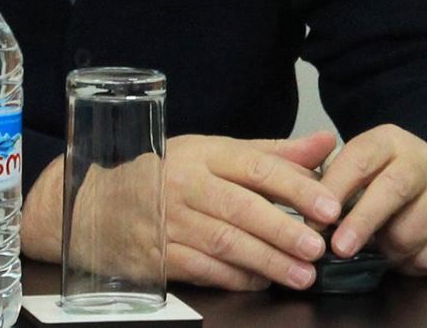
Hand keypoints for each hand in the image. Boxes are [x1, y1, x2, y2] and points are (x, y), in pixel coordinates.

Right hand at [24, 131, 341, 291]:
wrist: (97, 205)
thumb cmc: (166, 174)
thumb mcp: (213, 153)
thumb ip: (272, 154)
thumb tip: (325, 144)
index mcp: (202, 154)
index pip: (255, 167)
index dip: (295, 187)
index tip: (329, 206)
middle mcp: (184, 185)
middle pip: (240, 209)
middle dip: (283, 230)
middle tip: (318, 247)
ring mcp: (168, 222)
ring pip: (224, 244)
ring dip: (267, 261)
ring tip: (302, 274)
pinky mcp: (157, 256)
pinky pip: (203, 270)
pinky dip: (235, 278)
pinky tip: (261, 282)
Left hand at [317, 124, 426, 274]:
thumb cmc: (391, 183)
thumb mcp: (362, 170)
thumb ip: (332, 182)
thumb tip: (303, 206)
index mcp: (388, 141)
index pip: (359, 159)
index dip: (335, 190)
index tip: (315, 219)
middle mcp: (423, 158)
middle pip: (392, 189)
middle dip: (362, 222)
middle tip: (339, 248)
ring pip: (411, 231)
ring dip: (389, 252)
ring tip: (383, 248)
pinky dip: (414, 264)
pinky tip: (410, 254)